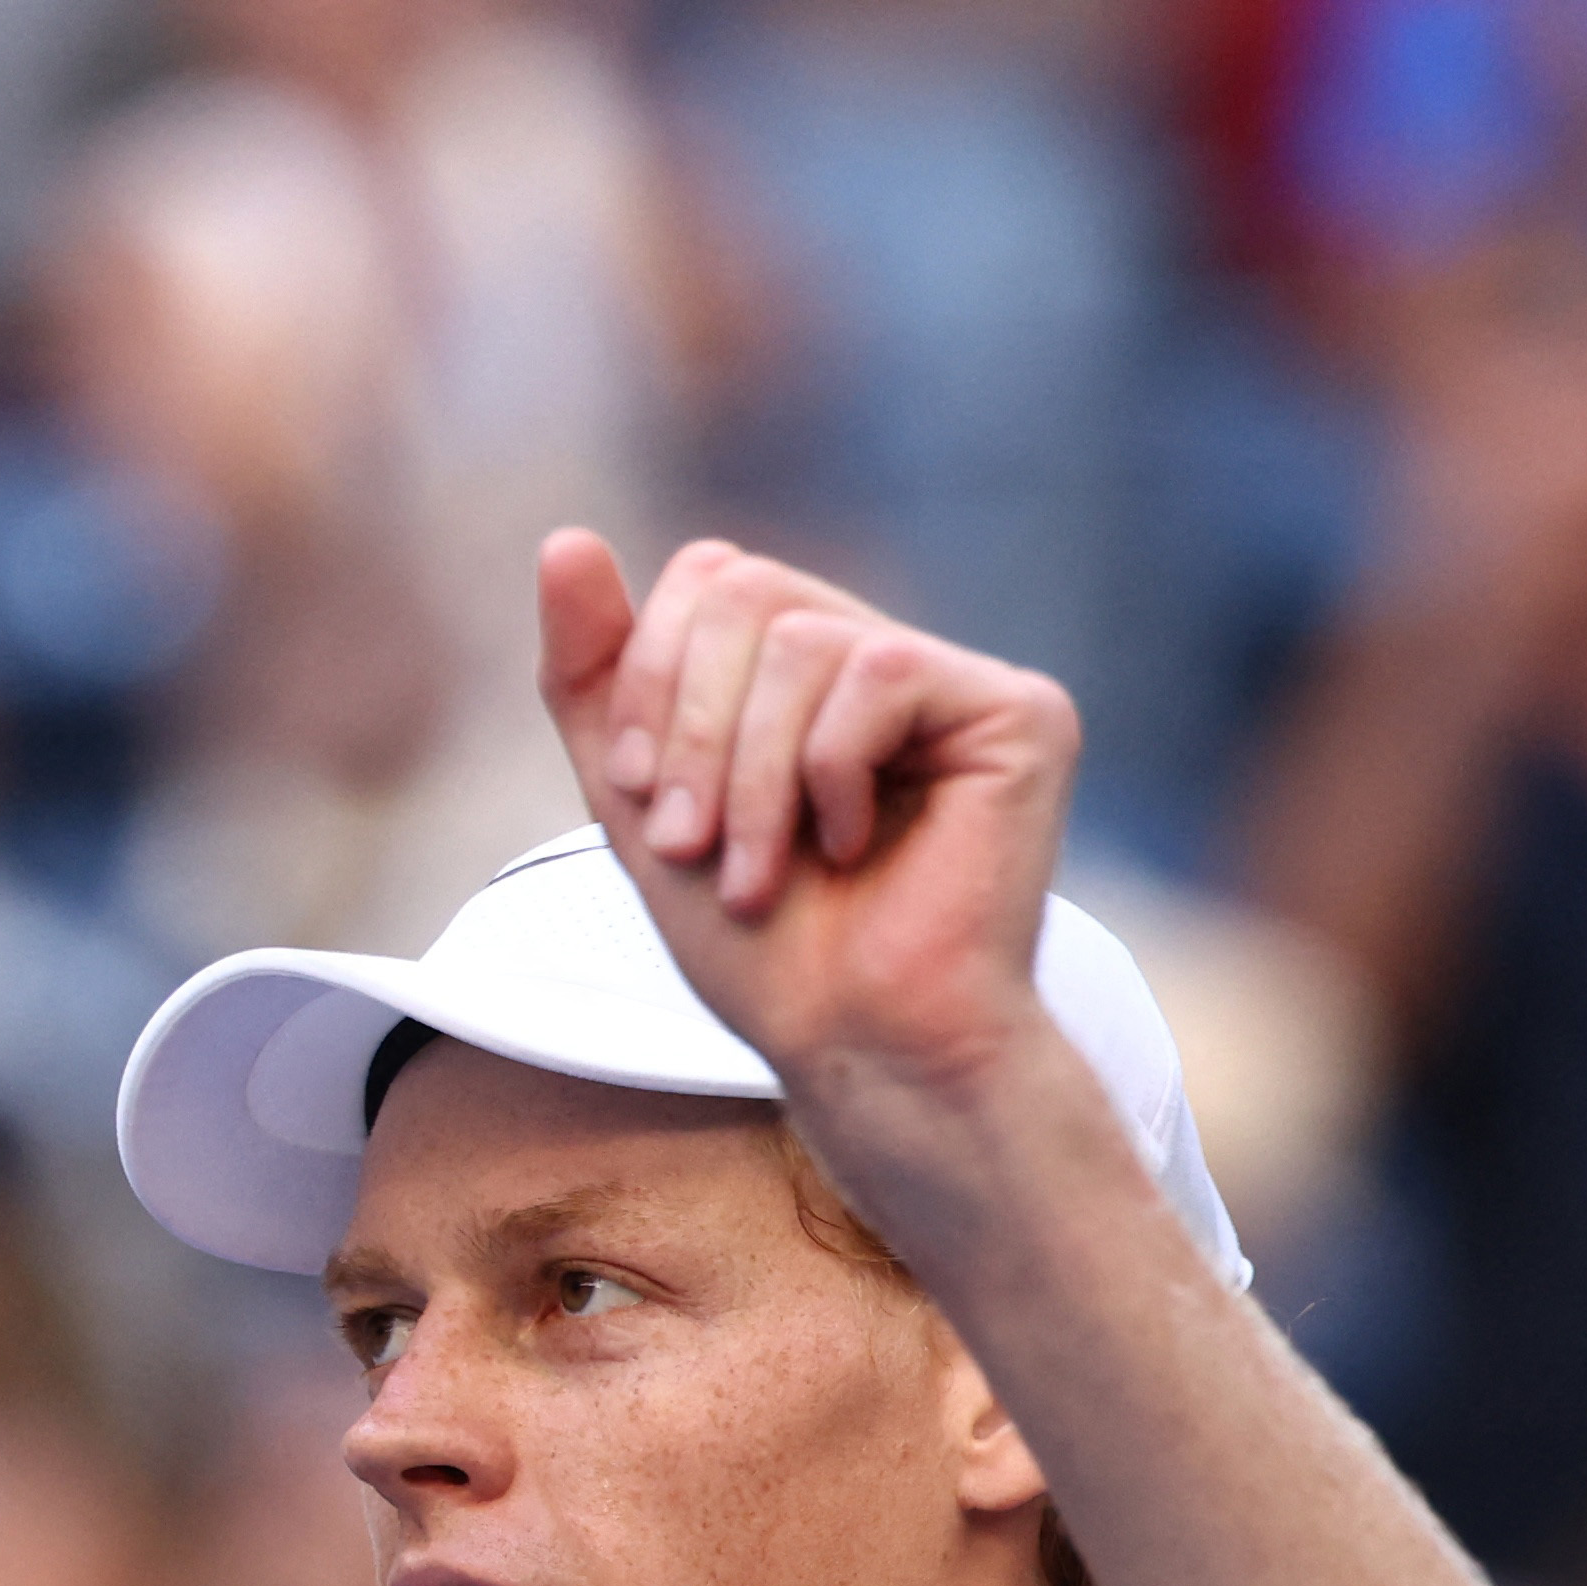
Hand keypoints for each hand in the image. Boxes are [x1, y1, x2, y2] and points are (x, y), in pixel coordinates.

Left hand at [534, 529, 1079, 1130]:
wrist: (852, 1046)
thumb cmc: (760, 950)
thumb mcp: (638, 802)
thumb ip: (598, 675)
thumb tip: (564, 537)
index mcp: (806, 673)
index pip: (710, 576)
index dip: (652, 676)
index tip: (637, 798)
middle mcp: (884, 658)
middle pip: (747, 587)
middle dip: (691, 727)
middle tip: (689, 845)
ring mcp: (957, 681)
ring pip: (804, 638)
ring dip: (750, 775)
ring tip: (756, 875)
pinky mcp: (1022, 711)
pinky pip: (879, 670)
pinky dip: (830, 772)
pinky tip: (856, 847)